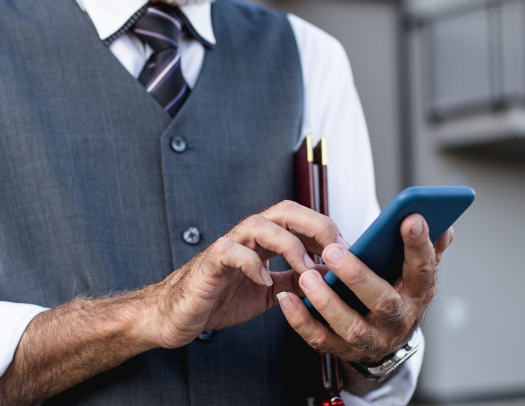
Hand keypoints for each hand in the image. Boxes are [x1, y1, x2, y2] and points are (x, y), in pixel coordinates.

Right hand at [138, 200, 343, 348]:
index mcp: (263, 241)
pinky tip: (264, 282)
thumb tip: (329, 276)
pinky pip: (230, 252)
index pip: (299, 219)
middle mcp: (247, 237)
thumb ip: (294, 280)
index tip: (348, 252)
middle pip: (284, 210)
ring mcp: (227, 247)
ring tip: (304, 269)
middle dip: (315, 225)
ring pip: (259, 224)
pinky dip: (251, 264)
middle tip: (336, 250)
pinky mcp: (209, 264)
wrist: (176, 315)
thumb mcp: (269, 292)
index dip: (326, 229)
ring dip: (289, 244)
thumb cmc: (219, 299)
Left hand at [276, 214, 454, 363]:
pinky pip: (320, 340)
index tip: (410, 218)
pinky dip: (301, 321)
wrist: (385, 342)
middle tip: (334, 251)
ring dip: (328, 303)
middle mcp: (398, 320)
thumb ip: (429, 247)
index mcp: (418, 294)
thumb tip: (445, 222)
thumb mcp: (416, 273)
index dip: (418, 245)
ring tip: (307, 277)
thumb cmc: (397, 294)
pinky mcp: (344, 350)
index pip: (422, 269)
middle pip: (383, 301)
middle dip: (358, 276)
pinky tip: (287, 299)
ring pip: (351, 326)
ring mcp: (371, 339)